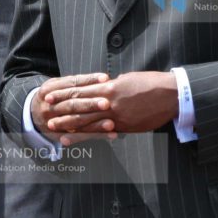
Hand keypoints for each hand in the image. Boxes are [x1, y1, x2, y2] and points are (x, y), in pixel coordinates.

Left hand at [43, 71, 178, 142]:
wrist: (171, 95)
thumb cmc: (151, 83)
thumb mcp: (128, 79)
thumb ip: (113, 85)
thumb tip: (105, 86)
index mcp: (109, 87)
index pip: (81, 90)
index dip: (64, 94)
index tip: (51, 95)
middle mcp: (110, 102)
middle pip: (80, 107)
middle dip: (62, 111)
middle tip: (47, 114)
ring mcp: (117, 116)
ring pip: (88, 122)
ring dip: (70, 126)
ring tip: (55, 130)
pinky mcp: (125, 127)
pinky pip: (102, 133)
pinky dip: (88, 136)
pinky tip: (77, 139)